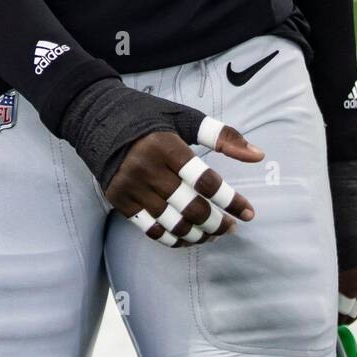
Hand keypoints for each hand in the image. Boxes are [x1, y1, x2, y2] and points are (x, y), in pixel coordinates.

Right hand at [105, 124, 263, 248]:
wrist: (98, 118)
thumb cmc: (149, 117)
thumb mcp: (184, 118)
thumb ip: (221, 136)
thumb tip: (258, 155)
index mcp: (166, 146)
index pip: (205, 182)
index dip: (231, 200)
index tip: (248, 212)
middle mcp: (147, 168)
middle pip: (191, 208)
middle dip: (217, 222)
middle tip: (232, 226)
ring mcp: (131, 187)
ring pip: (173, 224)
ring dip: (199, 235)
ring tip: (214, 234)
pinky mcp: (120, 201)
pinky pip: (151, 230)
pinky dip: (173, 240)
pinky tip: (189, 238)